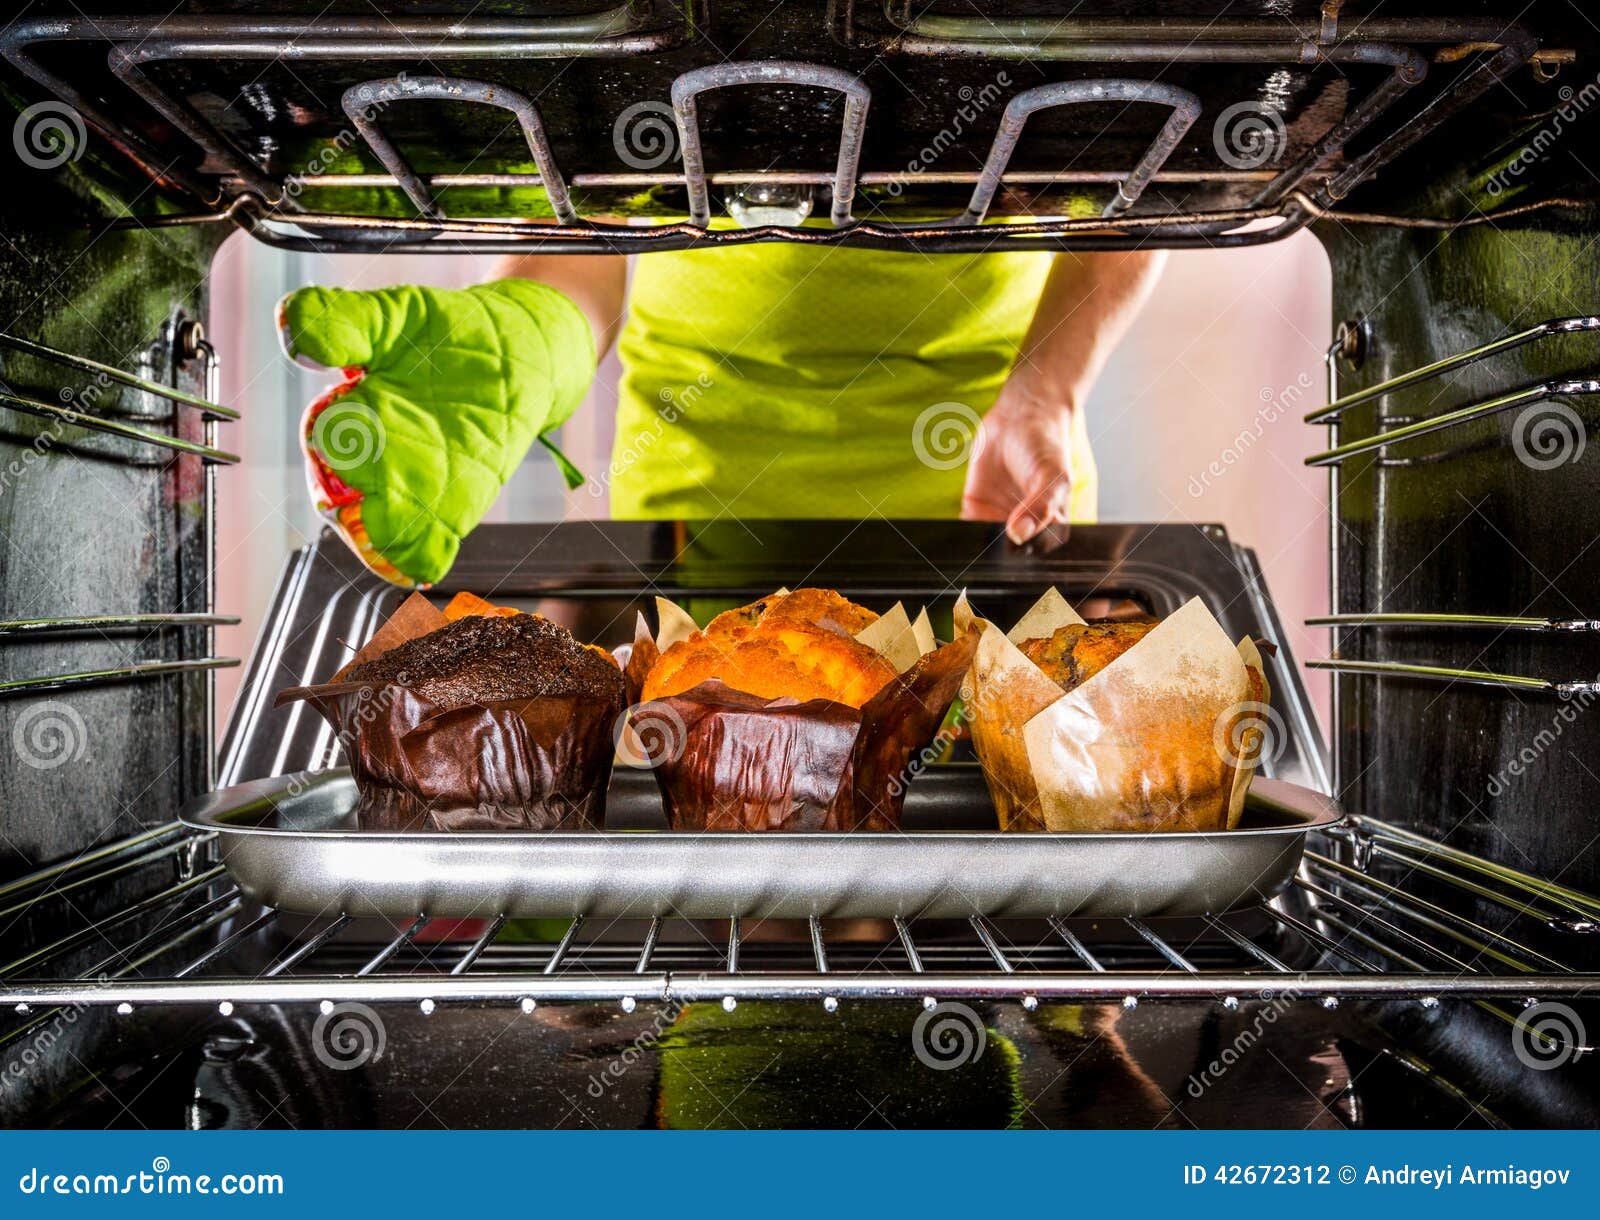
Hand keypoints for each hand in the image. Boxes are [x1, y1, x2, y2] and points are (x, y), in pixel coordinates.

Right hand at [277, 279, 595, 587]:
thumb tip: (295, 333)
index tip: (344, 432)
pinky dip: (422, 554)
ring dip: (389, 534)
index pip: (326, 443)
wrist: (518, 344)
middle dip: (358, 501)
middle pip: (349, 497)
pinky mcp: (463, 495)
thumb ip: (345, 322)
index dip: (333, 445)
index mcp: (353, 414)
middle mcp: (381, 456)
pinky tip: (421, 566)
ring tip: (393, 537)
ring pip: (389, 525)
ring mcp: (421, 480)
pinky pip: (434, 537)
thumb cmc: (448, 331)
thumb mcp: (393, 315)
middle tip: (374, 487)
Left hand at [960, 388, 1076, 543]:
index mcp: (1052, 529)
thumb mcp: (1051, 476)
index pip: (1036, 554)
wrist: (1021, 417)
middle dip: (995, 558)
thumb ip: (1039, 507)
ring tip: (971, 543)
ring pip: (984, 547)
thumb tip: (1018, 536)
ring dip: (975, 550)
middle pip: (1008, 557)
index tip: (1009, 549)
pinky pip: (965, 529)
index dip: (1022, 558)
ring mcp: (999, 522)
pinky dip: (958, 534)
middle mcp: (1025, 531)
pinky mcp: (976, 510)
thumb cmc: (1046, 446)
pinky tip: (957, 532)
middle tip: (986, 548)